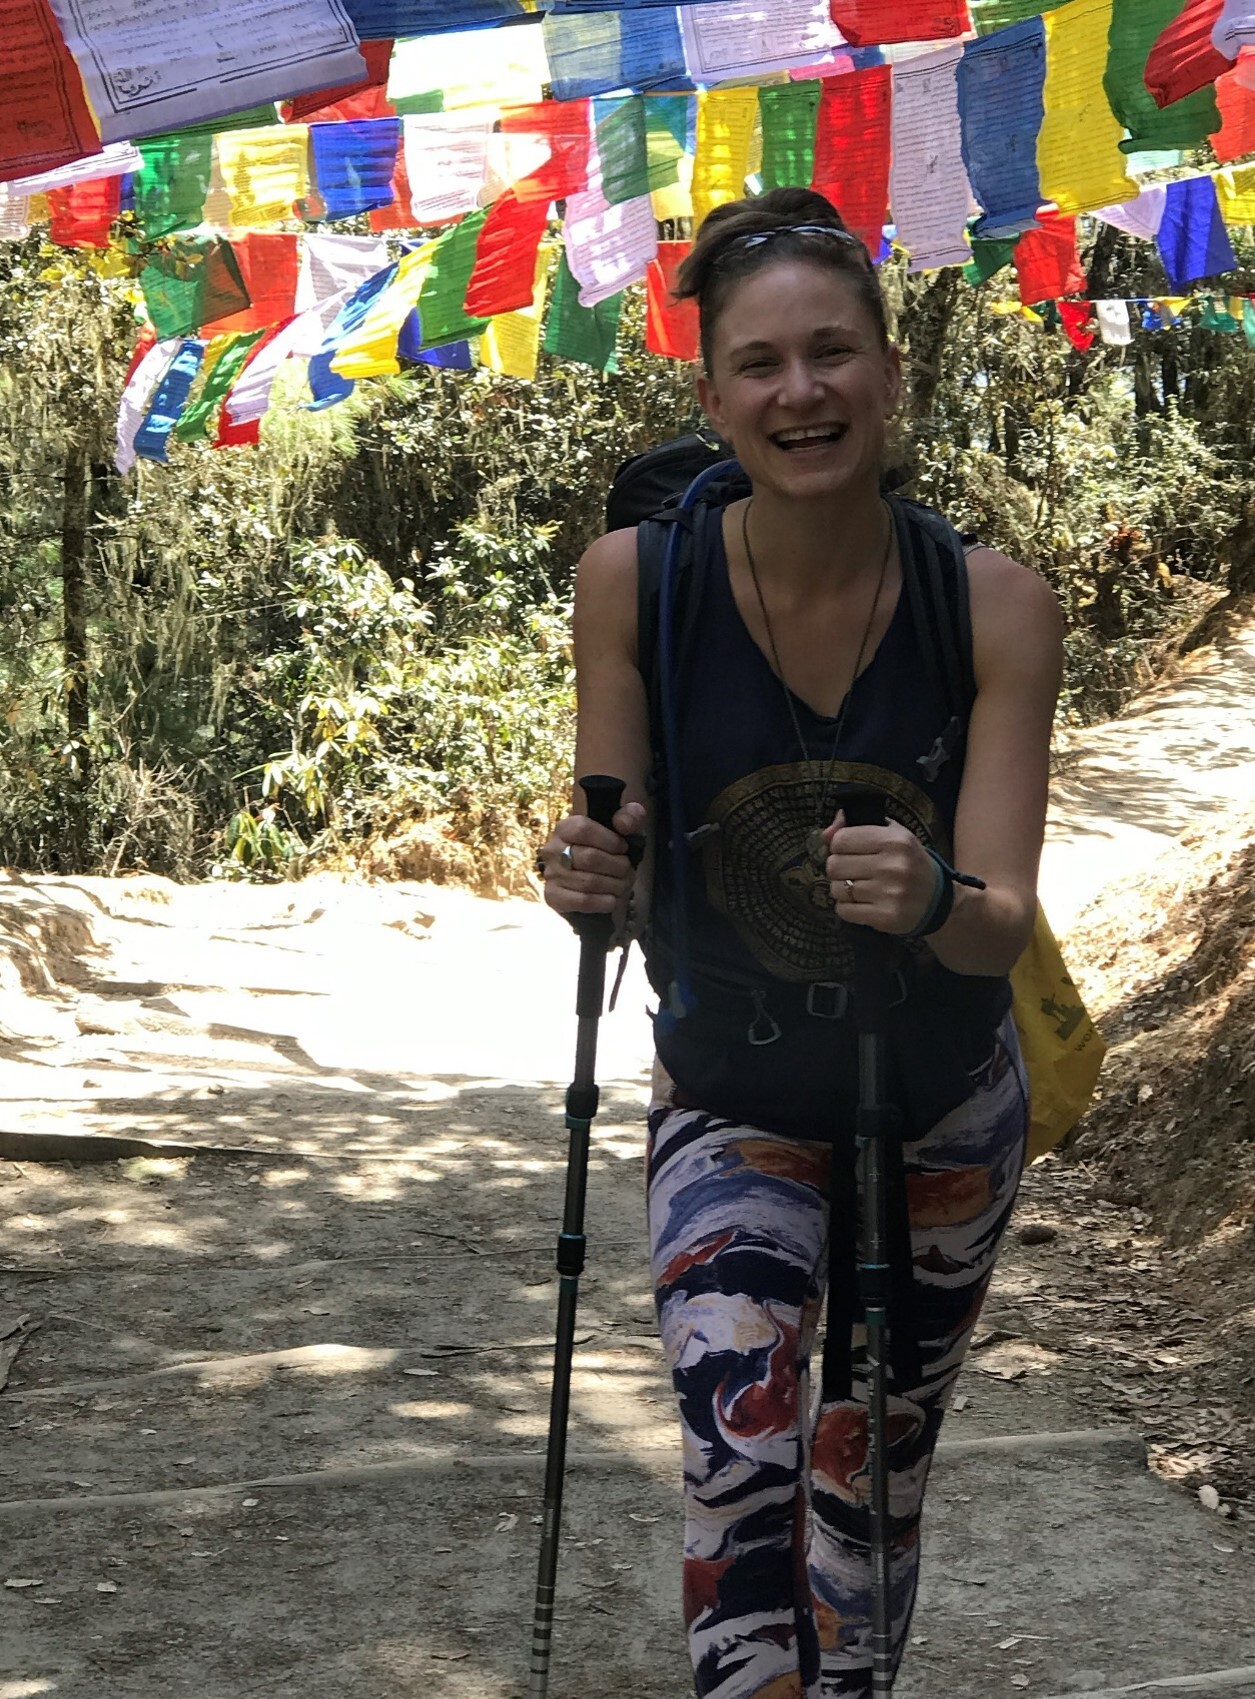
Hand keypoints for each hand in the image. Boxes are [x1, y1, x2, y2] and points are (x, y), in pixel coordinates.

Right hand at [540, 801, 645, 917]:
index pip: (583, 829)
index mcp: (565, 828)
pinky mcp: (553, 897)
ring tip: (623, 884)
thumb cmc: (607, 851)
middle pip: (590, 858)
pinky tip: (612, 899)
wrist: (592, 882)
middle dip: (618, 866)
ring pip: (589, 882)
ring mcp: (551, 874)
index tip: (623, 848)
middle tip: (628, 871)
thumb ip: (629, 817)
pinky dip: (604, 902)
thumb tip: (623, 823)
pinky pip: (583, 901)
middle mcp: (553, 850)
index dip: (610, 840)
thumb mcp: (621, 830)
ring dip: (614, 885)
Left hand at [822, 810, 936, 935]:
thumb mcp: (891, 834)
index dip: (839, 846)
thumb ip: (855, 825)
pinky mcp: (886, 917)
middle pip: (834, 865)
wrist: (936, 899)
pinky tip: (863, 903)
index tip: (849, 851)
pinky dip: (848, 908)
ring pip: (837, 889)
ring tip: (861, 888)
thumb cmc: (907, 862)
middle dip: (839, 869)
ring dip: (843, 890)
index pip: (840, 840)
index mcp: (894, 840)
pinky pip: (844, 911)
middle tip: (853, 872)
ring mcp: (889, 893)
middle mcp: (892, 866)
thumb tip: (825, 834)